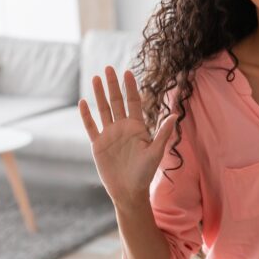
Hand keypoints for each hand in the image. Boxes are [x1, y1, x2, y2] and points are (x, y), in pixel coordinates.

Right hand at [80, 66, 174, 206]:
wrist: (129, 191)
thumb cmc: (145, 173)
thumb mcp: (155, 152)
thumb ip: (163, 133)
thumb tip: (175, 115)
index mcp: (137, 127)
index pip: (133, 102)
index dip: (130, 87)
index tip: (127, 72)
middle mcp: (122, 128)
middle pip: (116, 102)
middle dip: (112, 85)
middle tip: (109, 68)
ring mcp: (109, 135)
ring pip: (103, 110)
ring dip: (99, 94)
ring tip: (96, 78)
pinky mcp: (98, 145)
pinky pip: (91, 126)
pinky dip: (86, 115)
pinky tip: (83, 102)